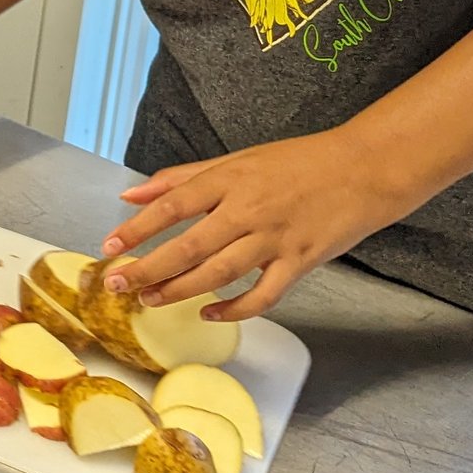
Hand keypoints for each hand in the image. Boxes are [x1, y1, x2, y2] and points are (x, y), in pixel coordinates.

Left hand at [102, 128, 400, 321]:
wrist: (364, 169)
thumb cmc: (296, 162)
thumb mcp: (235, 159)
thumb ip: (181, 178)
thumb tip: (130, 194)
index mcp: (229, 180)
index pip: (173, 205)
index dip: (137, 227)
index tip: (108, 245)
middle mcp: (249, 210)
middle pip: (189, 246)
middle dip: (148, 268)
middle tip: (117, 283)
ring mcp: (276, 239)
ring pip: (220, 273)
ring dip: (180, 290)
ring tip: (149, 299)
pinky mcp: (301, 262)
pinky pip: (264, 295)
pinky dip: (235, 309)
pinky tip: (209, 313)